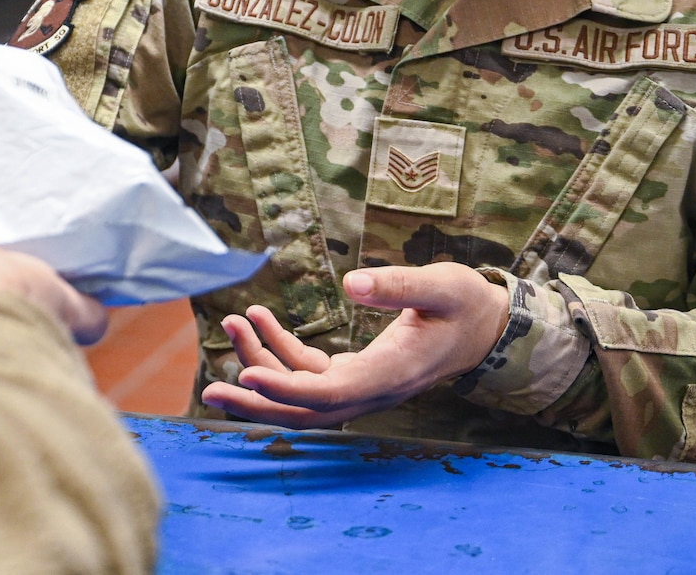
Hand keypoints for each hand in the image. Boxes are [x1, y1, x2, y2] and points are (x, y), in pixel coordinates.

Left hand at [198, 263, 509, 428]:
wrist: (485, 327)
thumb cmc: (465, 304)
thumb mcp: (441, 285)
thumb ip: (398, 285)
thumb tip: (351, 283)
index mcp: (392, 373)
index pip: (330, 393)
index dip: (286, 390)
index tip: (247, 377)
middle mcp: (374, 389)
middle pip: (306, 412)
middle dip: (258, 404)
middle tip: (210, 391)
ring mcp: (363, 385)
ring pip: (301, 394)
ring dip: (261, 366)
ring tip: (234, 322)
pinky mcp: (355, 373)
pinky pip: (309, 374)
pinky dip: (280, 352)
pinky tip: (260, 319)